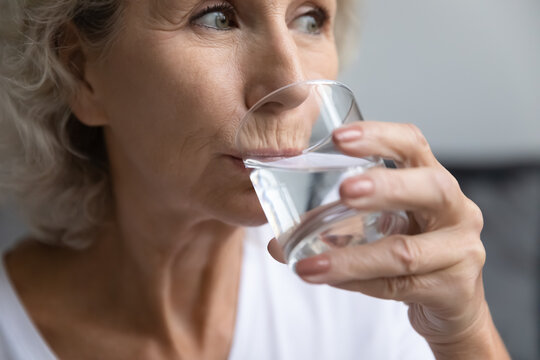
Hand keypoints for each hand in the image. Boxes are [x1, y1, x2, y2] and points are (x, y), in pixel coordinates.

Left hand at [267, 121, 508, 358]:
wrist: (452, 304)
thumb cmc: (412, 252)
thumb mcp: (382, 228)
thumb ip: (337, 226)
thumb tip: (276, 240)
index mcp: (432, 182)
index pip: (413, 145)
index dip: (380, 136)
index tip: (339, 138)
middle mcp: (456, 210)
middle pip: (431, 188)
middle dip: (385, 187)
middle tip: (345, 191)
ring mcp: (460, 250)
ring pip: (405, 252)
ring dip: (351, 259)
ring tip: (308, 265)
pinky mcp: (455, 289)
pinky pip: (399, 286)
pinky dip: (358, 283)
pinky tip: (331, 281)